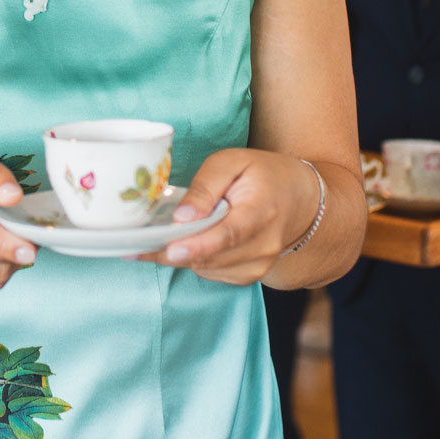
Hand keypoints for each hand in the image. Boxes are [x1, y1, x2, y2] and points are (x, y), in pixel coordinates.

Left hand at [141, 148, 320, 284]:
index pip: (229, 234)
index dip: (198, 245)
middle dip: (171, 250)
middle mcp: (264, 245)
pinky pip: (211, 273)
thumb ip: (205, 187)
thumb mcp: (232, 162)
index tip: (171, 249)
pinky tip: (187, 242)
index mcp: (261, 211)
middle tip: (138, 240)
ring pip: (205, 268)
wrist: (300, 200)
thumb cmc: (262, 175)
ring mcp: (259, 265)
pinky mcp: (250, 276)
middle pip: (211, 257)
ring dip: (180, 254)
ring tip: (163, 234)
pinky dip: (194, 260)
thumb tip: (181, 217)